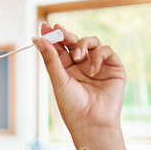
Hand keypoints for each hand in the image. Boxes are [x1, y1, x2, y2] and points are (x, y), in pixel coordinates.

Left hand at [32, 23, 125, 140]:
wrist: (92, 123)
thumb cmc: (72, 107)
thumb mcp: (59, 80)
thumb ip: (51, 59)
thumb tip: (37, 39)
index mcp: (66, 70)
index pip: (59, 48)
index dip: (52, 37)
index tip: (44, 26)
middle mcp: (82, 66)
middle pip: (74, 42)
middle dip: (65, 35)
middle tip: (58, 31)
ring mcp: (97, 65)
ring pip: (91, 42)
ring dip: (82, 45)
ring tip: (78, 58)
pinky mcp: (113, 68)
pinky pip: (106, 51)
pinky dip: (98, 56)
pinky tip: (92, 70)